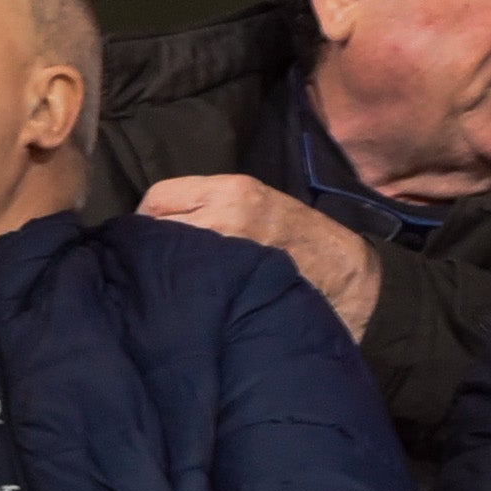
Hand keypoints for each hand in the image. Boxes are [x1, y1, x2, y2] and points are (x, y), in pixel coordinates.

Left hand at [136, 172, 383, 336]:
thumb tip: (153, 225)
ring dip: (164, 270)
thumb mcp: (255, 201)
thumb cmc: (296, 235)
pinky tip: (190, 300)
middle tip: (154, 263)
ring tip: (171, 282)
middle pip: (156, 229)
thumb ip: (209, 205)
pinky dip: (183, 292)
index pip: (158, 197)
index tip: (148, 237)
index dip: (147, 218)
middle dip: (151, 246)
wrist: (343, 270)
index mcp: (231, 190)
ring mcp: (229, 254)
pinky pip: (189, 288)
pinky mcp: (235, 287)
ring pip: (168, 260)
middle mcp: (226, 216)